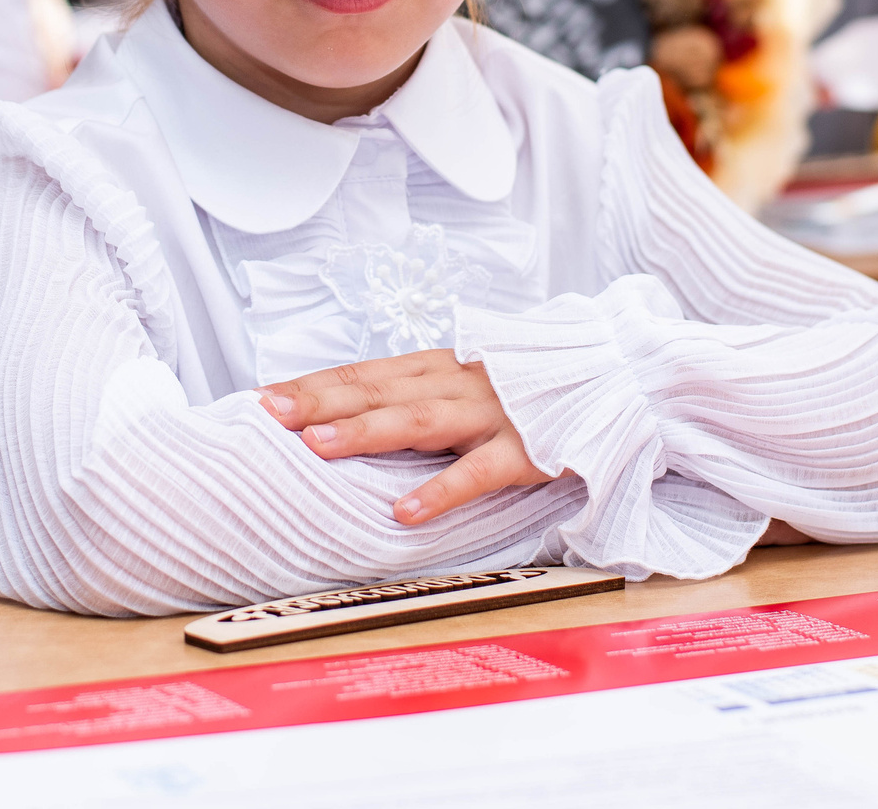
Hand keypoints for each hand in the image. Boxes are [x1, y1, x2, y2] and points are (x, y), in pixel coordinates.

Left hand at [259, 349, 552, 524]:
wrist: (613, 376)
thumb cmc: (531, 387)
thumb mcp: (467, 380)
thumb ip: (418, 394)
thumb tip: (353, 416)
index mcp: (439, 366)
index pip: (365, 372)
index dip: (314, 383)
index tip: (264, 396)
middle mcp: (457, 381)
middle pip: (379, 389)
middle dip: (321, 399)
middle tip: (269, 413)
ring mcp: (491, 413)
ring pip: (418, 421)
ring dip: (365, 430)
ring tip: (318, 445)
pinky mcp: (525, 449)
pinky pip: (478, 472)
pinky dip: (440, 490)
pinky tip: (404, 511)